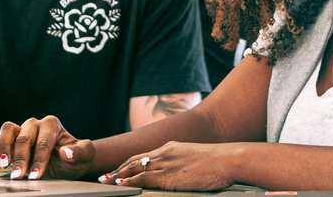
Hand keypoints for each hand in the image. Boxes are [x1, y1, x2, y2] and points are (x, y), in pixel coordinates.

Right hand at [0, 115, 93, 180]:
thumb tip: (65, 153)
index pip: (44, 141)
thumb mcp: (85, 156)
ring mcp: (22, 130)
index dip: (40, 159)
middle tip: (18, 176)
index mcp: (52, 125)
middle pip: (24, 137)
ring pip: (7, 130)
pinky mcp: (11, 139)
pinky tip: (1, 163)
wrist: (66, 163)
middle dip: (21, 158)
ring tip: (5, 165)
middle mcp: (35, 124)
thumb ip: (80, 152)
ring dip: (4, 148)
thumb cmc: (75, 159)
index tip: (36, 176)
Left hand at [98, 141, 234, 191]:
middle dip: (118, 169)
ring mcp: (166, 163)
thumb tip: (178, 174)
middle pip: (134, 160)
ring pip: (135, 169)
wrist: (227, 160)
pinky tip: (120, 185)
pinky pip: (143, 178)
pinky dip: (129, 181)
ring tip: (105, 182)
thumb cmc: (217, 163)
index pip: (143, 155)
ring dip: (118, 176)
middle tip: (104, 176)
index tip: (118, 169)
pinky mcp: (169, 176)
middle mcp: (165, 152)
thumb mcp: (195, 159)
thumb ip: (182, 164)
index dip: (128, 163)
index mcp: (171, 148)